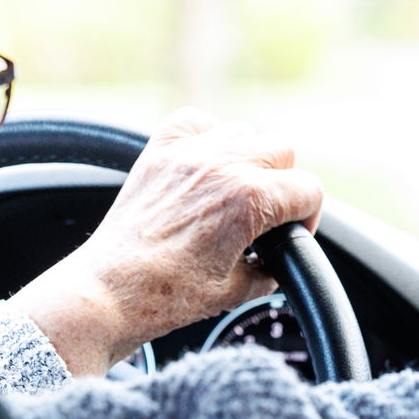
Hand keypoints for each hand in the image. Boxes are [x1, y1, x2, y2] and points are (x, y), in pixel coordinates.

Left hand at [8, 109, 323, 376]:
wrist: (110, 293)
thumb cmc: (167, 297)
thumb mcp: (237, 291)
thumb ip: (270, 269)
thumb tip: (277, 261)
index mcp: (249, 200)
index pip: (308, 189)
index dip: (308, 216)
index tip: (294, 233)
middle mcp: (222, 166)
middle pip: (282, 151)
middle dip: (283, 185)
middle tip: (267, 216)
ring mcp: (188, 155)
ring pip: (243, 132)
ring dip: (248, 159)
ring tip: (235, 193)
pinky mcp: (158, 154)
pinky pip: (194, 121)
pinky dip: (206, 135)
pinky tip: (204, 164)